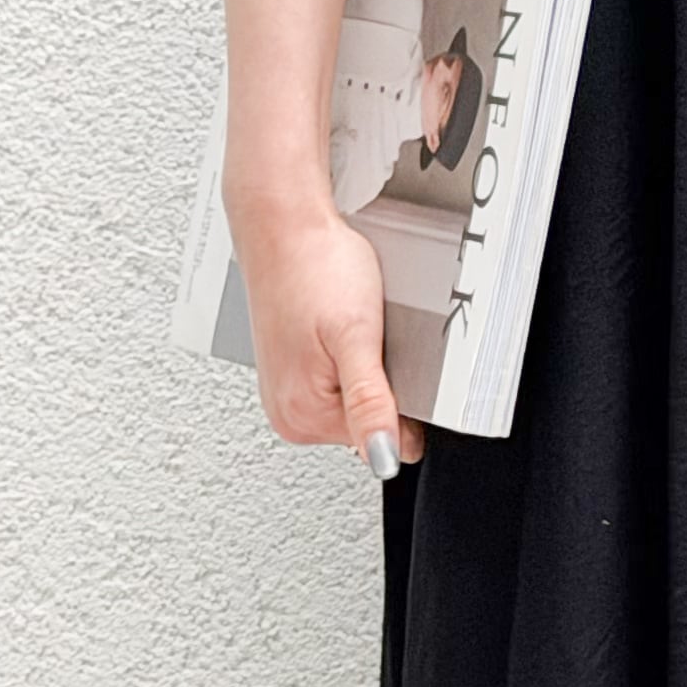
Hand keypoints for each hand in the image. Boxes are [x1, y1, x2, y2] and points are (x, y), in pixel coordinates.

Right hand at [227, 185, 424, 474]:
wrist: (284, 226)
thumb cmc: (315, 268)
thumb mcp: (356, 339)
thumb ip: (370, 405)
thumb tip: (383, 460)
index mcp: (304, 417)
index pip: (388, 442)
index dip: (402, 401)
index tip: (386, 359)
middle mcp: (289, 415)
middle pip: (371, 423)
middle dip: (382, 383)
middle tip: (364, 338)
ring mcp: (286, 395)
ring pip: (356, 401)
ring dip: (365, 368)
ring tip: (346, 328)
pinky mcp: (289, 374)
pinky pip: (338, 382)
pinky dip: (347, 357)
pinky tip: (336, 329)